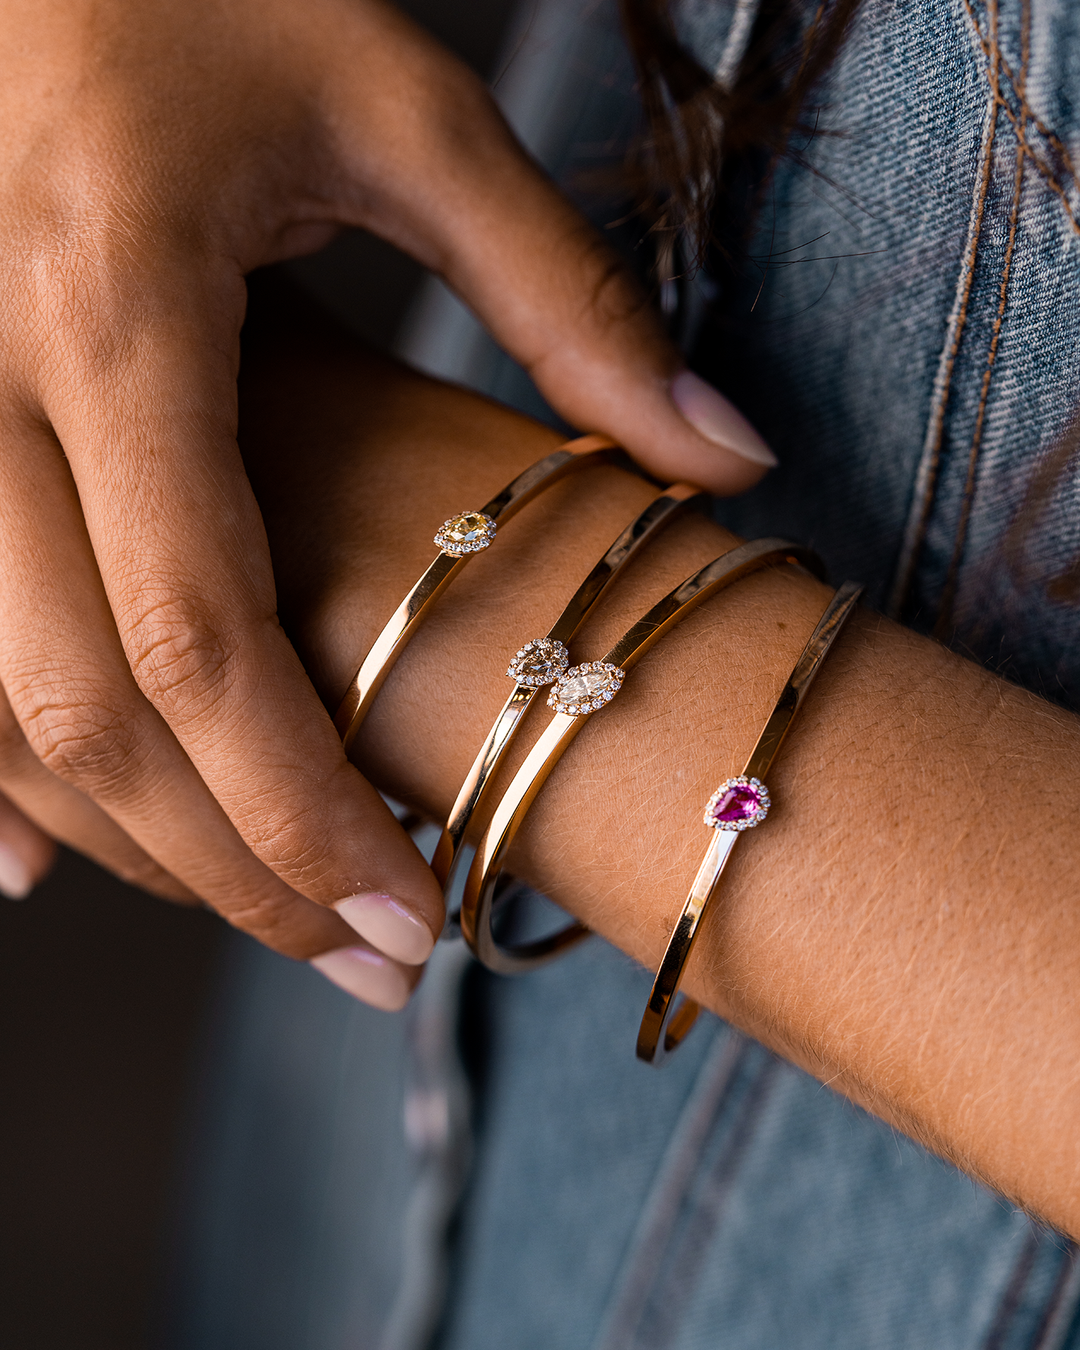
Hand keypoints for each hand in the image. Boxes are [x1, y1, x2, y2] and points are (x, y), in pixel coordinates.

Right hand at [0, 0, 772, 997]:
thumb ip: (564, 296)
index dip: (298, 806)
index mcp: (111, 306)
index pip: (196, 631)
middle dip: (227, 867)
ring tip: (270, 925)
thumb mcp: (402, 109)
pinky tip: (40, 862)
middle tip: (367, 960)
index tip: (410, 912)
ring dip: (129, 846)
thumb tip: (725, 459)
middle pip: (85, 709)